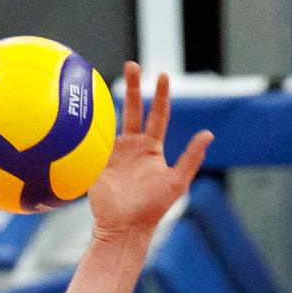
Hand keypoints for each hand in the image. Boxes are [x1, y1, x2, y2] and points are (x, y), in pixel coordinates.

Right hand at [89, 64, 212, 243]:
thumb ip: (191, 157)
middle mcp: (134, 147)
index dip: (161, 95)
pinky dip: (88, 124)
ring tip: (102, 79)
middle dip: (134, 87)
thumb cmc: (152, 209)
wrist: (123, 227)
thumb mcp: (176, 182)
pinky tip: (82, 108)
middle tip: (134, 65)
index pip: (158, 116)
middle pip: (134, 110)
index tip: (162, 75)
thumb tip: (209, 134)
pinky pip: (92, 138)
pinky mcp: (97, 161)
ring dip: (109, 100)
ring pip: (112, 120)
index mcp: (153, 150)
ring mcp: (114, 153)